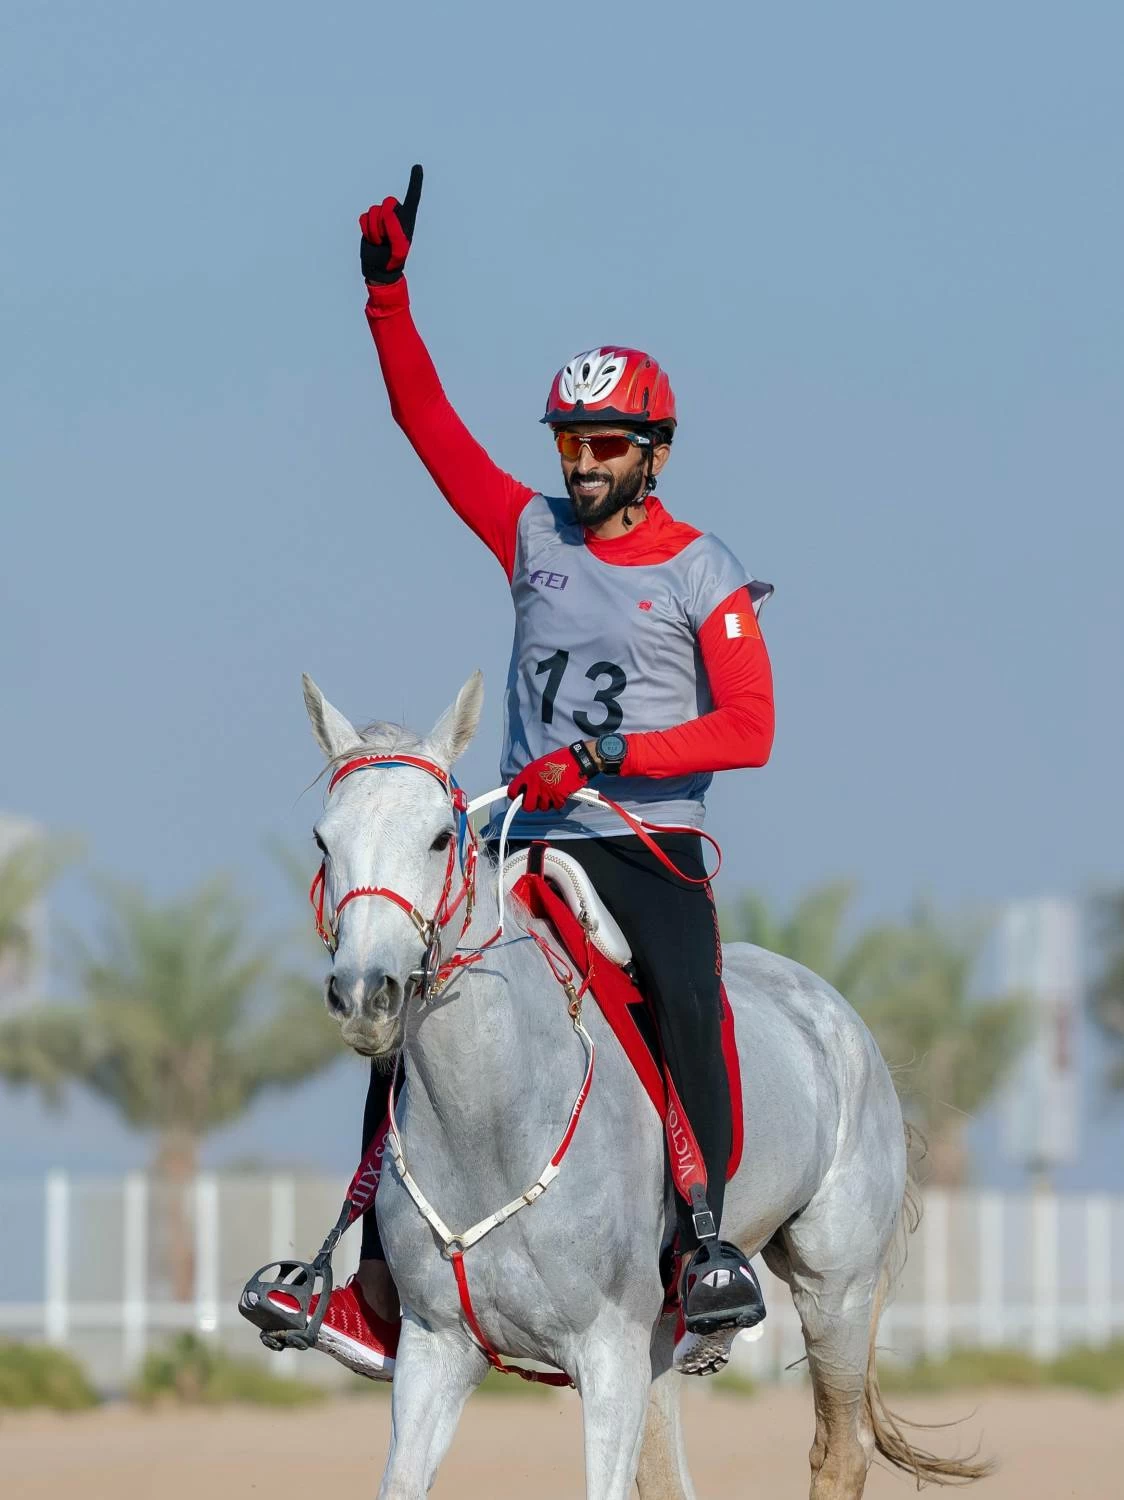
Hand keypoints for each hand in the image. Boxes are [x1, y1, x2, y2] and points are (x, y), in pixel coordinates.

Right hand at [359, 164, 423, 284]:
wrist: (379, 269)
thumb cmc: (393, 260)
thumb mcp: (398, 247)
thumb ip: (395, 228)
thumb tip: (387, 210)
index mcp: (407, 219)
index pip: (412, 197)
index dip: (415, 182)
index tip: (418, 166)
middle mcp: (395, 215)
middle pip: (388, 202)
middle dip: (385, 219)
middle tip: (387, 237)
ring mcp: (381, 218)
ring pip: (373, 211)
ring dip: (375, 229)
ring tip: (381, 242)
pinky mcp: (369, 222)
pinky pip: (363, 218)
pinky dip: (366, 230)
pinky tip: (373, 240)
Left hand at [507, 746, 591, 811]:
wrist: (576, 760)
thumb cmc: (558, 760)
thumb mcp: (538, 765)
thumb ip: (529, 777)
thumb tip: (524, 788)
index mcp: (527, 774)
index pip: (512, 791)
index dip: (515, 796)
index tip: (519, 797)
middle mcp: (535, 784)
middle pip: (527, 806)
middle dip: (531, 805)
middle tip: (536, 800)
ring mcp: (546, 792)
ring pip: (542, 807)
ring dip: (547, 803)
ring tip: (552, 793)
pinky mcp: (558, 797)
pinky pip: (555, 806)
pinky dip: (558, 802)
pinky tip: (560, 793)